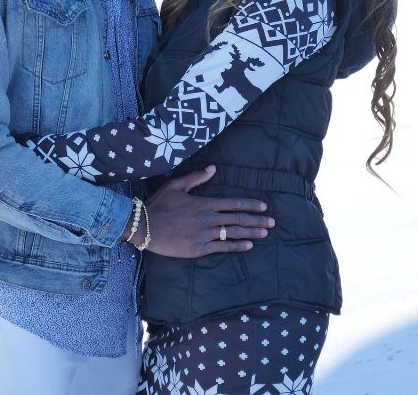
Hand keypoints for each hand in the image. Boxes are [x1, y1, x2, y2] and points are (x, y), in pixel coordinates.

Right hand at [145, 165, 274, 257]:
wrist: (145, 227)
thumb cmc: (159, 205)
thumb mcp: (176, 185)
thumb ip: (196, 177)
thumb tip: (213, 168)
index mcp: (204, 203)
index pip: (233, 203)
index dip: (250, 205)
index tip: (264, 207)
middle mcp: (208, 219)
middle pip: (238, 218)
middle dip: (257, 220)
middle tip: (272, 222)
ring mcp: (204, 235)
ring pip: (233, 233)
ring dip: (251, 232)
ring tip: (265, 233)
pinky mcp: (199, 249)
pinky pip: (222, 247)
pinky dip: (237, 246)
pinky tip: (248, 245)